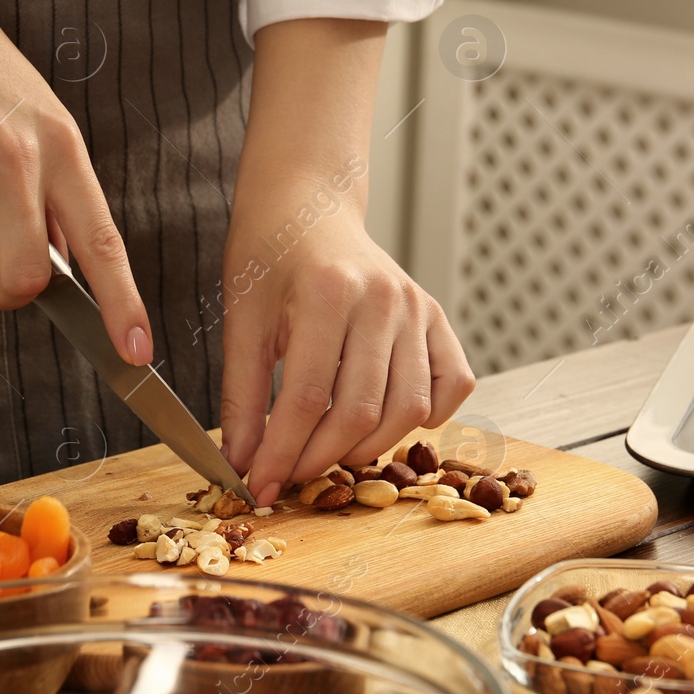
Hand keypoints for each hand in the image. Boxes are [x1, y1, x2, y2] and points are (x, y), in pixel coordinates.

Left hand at [217, 183, 474, 507]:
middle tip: (288, 476)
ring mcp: (417, 307)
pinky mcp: (435, 315)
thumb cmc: (269, 256)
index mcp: (328, 293)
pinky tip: (387, 420)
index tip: (258, 486)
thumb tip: (241, 462)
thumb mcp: (242, 321)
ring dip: (367, 447)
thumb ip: (243, 395)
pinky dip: (429, 414)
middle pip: (362, 412)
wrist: (306, 207)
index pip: (309, 399)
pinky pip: (453, 382)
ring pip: (408, 408)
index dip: (282, 453)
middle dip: (320, 459)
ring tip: (327, 452)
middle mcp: (384, 300)